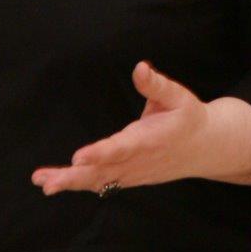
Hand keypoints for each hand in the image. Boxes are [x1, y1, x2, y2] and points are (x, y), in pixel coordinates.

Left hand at [31, 62, 210, 194]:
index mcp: (149, 139)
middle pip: (103, 173)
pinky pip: (104, 184)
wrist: (207, 147)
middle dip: (73, 178)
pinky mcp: (131, 178)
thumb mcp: (178, 97)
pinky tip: (57, 183)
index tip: (77, 158)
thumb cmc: (189, 118)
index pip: (120, 148)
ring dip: (71, 183)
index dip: (99, 154)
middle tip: (47, 183)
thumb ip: (156, 84)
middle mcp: (138, 160)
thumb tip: (139, 67)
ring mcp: (134, 173)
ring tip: (43, 182)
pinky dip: (82, 184)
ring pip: (100, 181)